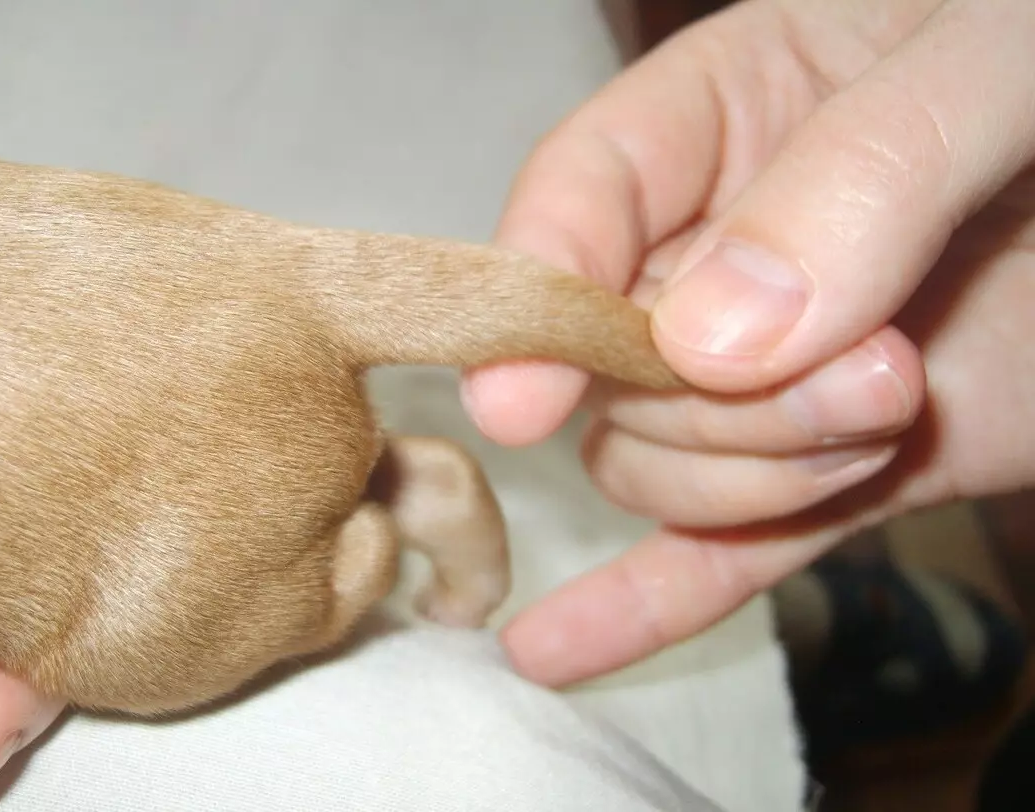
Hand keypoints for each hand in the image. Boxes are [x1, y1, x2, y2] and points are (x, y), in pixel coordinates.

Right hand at [463, 0, 1034, 685]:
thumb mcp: (992, 66)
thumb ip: (861, 177)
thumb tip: (712, 346)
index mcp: (729, 114)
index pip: (580, 194)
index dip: (537, 288)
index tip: (526, 401)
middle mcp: (717, 251)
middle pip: (610, 362)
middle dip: (717, 401)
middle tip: (876, 375)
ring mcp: (769, 377)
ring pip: (654, 463)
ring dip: (755, 475)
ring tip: (893, 410)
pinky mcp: (836, 471)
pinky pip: (719, 547)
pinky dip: (647, 601)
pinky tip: (555, 650)